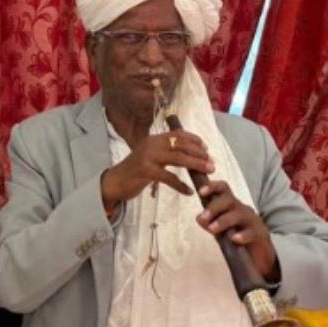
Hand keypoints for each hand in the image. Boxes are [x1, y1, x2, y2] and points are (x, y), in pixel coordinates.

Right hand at [100, 131, 214, 213]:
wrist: (115, 181)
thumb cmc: (134, 171)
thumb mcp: (149, 156)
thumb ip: (164, 152)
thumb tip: (187, 154)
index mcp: (154, 139)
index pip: (178, 134)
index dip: (194, 140)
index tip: (206, 148)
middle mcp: (152, 144)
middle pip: (181, 146)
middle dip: (199, 154)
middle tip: (212, 163)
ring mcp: (148, 157)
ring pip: (178, 158)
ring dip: (196, 165)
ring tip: (207, 172)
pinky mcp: (146, 171)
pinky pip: (169, 178)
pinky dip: (181, 185)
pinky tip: (189, 192)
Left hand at [195, 181, 278, 280]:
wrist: (259, 254)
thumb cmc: (238, 237)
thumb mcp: (220, 230)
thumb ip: (210, 223)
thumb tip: (199, 218)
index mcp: (231, 205)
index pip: (223, 190)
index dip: (212, 187)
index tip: (200, 191)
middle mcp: (242, 209)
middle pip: (229, 200)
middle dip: (214, 207)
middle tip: (203, 218)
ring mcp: (253, 221)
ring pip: (239, 214)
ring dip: (224, 221)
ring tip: (212, 229)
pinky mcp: (261, 234)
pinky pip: (253, 232)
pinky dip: (243, 235)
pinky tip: (234, 239)